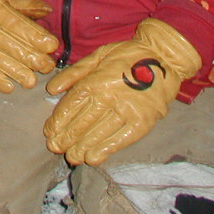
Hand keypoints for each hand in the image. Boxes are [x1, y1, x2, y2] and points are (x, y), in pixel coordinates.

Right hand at [0, 0, 58, 92]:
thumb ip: (23, 3)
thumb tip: (47, 9)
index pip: (17, 24)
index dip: (35, 36)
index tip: (52, 45)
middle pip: (9, 44)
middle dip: (31, 57)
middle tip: (48, 67)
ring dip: (16, 72)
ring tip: (31, 81)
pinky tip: (9, 86)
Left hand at [44, 18, 200, 165]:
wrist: (164, 57)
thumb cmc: (127, 55)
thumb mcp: (98, 55)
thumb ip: (74, 73)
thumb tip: (51, 89)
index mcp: (97, 80)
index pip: (72, 104)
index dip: (59, 120)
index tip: (49, 132)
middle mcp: (110, 97)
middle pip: (83, 121)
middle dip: (67, 137)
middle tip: (55, 148)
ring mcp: (128, 111)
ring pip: (99, 133)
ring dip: (82, 147)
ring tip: (71, 157)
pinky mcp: (143, 122)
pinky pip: (121, 139)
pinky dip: (106, 150)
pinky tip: (93, 158)